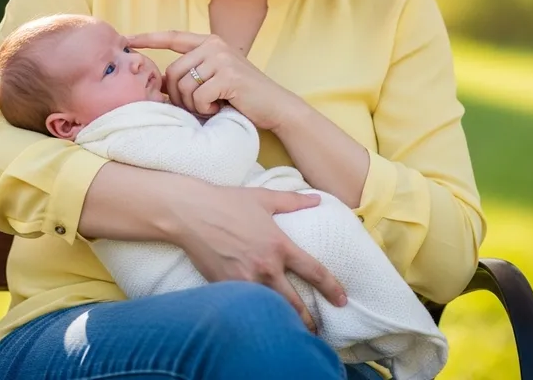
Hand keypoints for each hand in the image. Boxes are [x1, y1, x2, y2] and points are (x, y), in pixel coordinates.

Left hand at [127, 31, 294, 129]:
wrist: (275, 106)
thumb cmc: (242, 97)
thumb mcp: (216, 78)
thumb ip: (193, 73)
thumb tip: (162, 85)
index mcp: (210, 42)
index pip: (173, 37)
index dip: (149, 39)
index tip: (128, 39)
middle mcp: (215, 46)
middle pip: (172, 72)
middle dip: (178, 96)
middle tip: (197, 106)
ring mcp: (222, 59)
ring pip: (183, 86)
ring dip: (192, 105)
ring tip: (211, 106)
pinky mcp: (227, 76)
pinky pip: (198, 97)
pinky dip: (205, 109)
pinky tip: (220, 108)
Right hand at [172, 184, 346, 331]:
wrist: (191, 212)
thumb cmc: (228, 201)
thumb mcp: (264, 198)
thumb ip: (293, 201)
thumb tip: (316, 199)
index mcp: (279, 245)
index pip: (313, 271)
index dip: (331, 287)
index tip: (342, 299)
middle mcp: (265, 267)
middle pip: (294, 303)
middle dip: (308, 321)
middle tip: (317, 331)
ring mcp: (244, 281)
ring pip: (270, 310)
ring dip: (283, 323)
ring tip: (291, 333)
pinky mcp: (225, 288)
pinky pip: (245, 307)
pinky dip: (254, 315)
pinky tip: (259, 322)